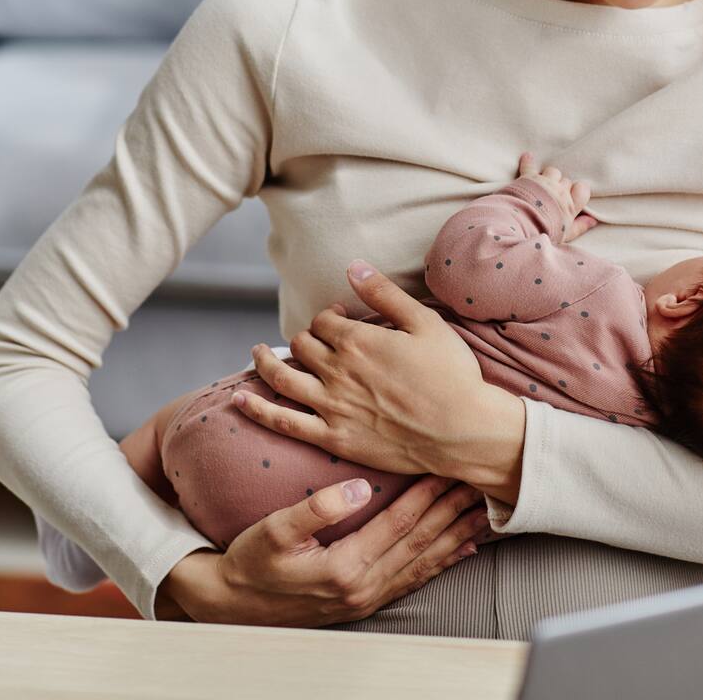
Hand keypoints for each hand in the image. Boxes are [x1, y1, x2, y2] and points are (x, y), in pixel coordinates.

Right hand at [158, 473, 490, 625]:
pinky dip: (441, 562)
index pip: (400, 522)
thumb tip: (356, 488)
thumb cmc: (251, 561)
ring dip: (457, 535)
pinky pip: (413, 580)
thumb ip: (316, 509)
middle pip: (421, 541)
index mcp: (345, 567)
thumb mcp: (274, 531)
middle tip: (483, 482)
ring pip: (424, 562)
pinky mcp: (365, 602)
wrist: (232, 606)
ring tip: (485, 512)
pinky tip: (462, 549)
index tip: (451, 466)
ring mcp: (367, 598)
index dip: (429, 493)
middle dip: (454, 510)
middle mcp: (364, 587)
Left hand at [232, 265, 495, 477]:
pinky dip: (258, 410)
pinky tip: (240, 400)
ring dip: (265, 362)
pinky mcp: (332, 437)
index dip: (331, 315)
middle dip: (306, 336)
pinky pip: (284, 422)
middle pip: (303, 345)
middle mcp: (338, 371)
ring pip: (283, 378)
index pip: (325, 320)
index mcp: (359, 340)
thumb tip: (353, 266)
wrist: (462, 429)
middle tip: (315, 338)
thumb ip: (384, 294)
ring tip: (256, 353)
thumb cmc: (451, 374)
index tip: (342, 317)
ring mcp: (331, 406)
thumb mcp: (425, 322)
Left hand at [517, 151, 597, 242]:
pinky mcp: (528, 178)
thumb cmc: (545, 232)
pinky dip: (528, 161)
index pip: (583, 189)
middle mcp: (560, 190)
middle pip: (566, 181)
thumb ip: (580, 226)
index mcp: (570, 205)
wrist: (522, 226)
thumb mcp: (566, 234)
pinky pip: (530, 166)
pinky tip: (528, 156)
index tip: (572, 196)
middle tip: (553, 198)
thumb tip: (593, 221)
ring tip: (543, 185)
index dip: (578, 191)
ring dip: (549, 176)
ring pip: (553, 171)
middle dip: (562, 187)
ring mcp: (544, 182)